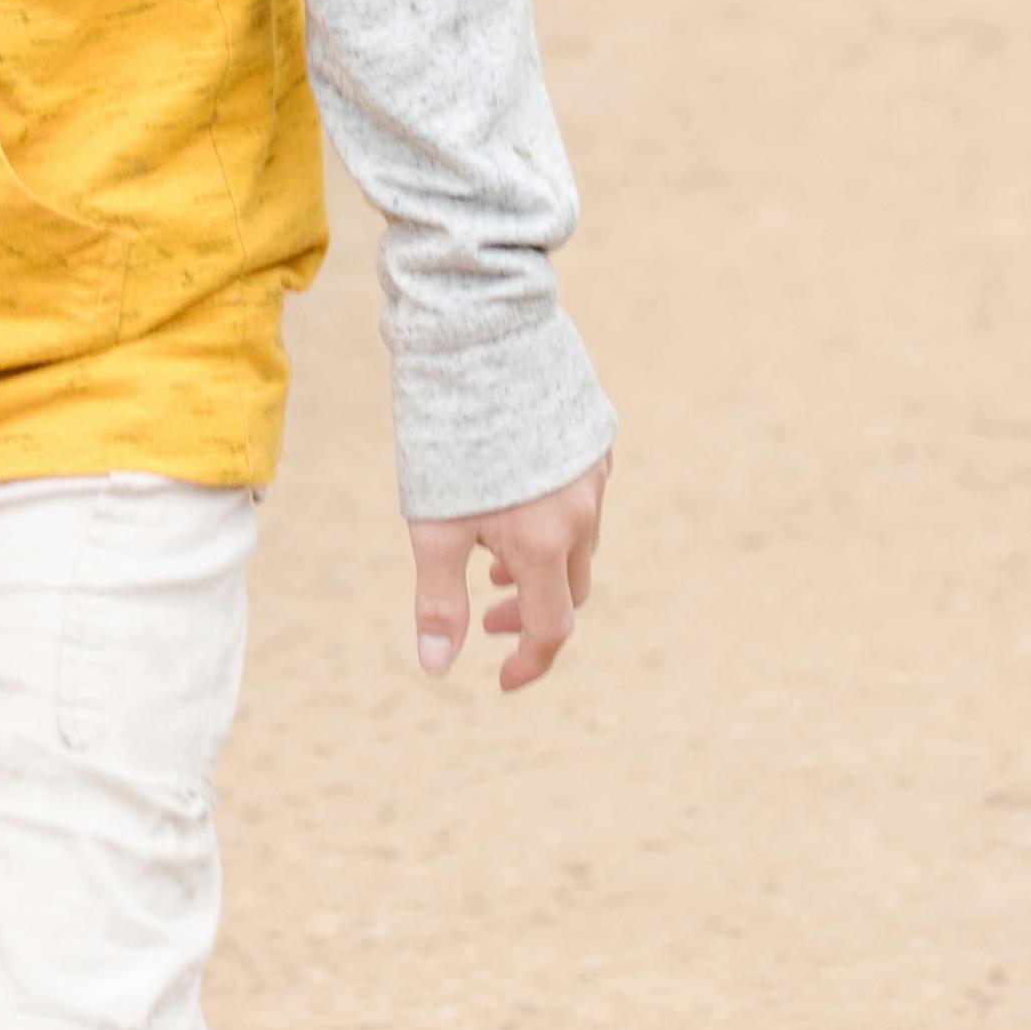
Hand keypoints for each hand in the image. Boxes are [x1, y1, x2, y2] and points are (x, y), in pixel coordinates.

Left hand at [409, 457, 609, 691]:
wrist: (484, 350)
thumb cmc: (450, 443)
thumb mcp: (435, 529)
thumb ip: (439, 600)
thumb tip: (436, 666)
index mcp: (542, 545)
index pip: (550, 629)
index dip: (529, 663)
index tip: (504, 679)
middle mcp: (579, 516)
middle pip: (569, 592)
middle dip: (529, 616)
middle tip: (488, 618)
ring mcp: (592, 480)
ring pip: (580, 546)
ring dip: (543, 569)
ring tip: (494, 560)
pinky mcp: (594, 448)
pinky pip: (586, 504)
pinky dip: (558, 525)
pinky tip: (520, 506)